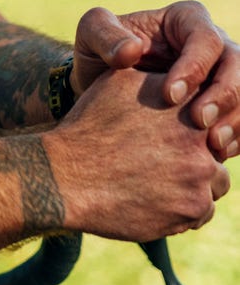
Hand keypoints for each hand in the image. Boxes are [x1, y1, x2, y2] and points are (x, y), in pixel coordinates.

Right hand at [53, 67, 230, 241]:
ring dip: (195, 182)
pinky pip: (205, 210)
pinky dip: (185, 208)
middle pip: (217, 144)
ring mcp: (200, 171)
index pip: (210, 108)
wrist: (67, 175)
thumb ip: (156, 77)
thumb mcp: (118, 83)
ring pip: (215, 180)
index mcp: (183, 99)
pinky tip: (157, 201)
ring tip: (161, 181)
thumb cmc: (89, 127)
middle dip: (198, 153)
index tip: (179, 132)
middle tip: (168, 159)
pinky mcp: (194, 206)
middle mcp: (198, 132)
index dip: (196, 122)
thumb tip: (176, 74)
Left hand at [73, 0, 239, 160]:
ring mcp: (224, 75)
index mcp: (185, 19)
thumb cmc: (99, 54)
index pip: (205, 39)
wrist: (103, 88)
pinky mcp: (226, 104)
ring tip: (213, 146)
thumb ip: (104, 35)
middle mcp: (213, 44)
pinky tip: (216, 155)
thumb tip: (131, 50)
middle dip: (225, 95)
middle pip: (238, 64)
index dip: (194, 67)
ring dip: (236, 120)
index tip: (170, 96)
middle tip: (200, 123)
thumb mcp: (91, 35)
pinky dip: (236, 137)